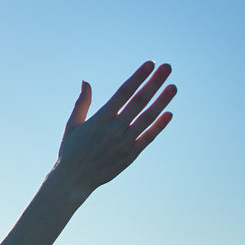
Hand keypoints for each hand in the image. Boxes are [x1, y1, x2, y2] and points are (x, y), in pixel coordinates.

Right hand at [55, 61, 175, 194]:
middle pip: (139, 101)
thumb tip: (86, 82)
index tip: (150, 64)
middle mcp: (114, 129)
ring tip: (173, 87)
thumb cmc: (71, 151)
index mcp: (99, 119)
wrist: (74, 180)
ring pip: (147, 118)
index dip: (138, 77)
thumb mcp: (72, 125)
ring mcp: (124, 143)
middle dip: (154, 82)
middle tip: (167, 67)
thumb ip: (82, 103)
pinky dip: (159, 126)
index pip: (123, 93)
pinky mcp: (130, 155)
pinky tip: (169, 113)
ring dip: (162, 101)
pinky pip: (148, 137)